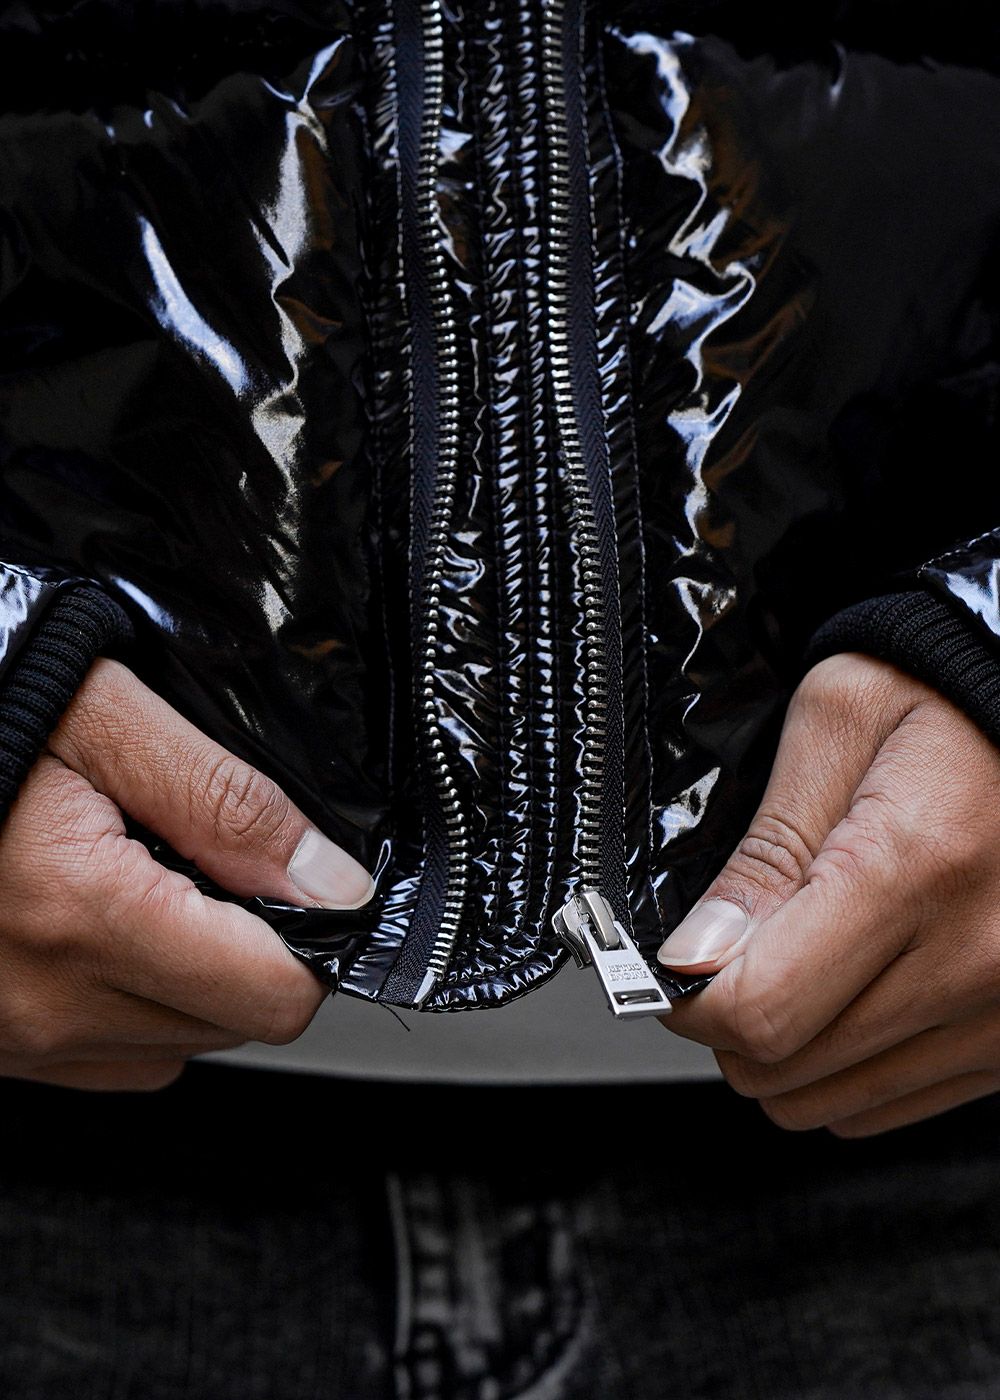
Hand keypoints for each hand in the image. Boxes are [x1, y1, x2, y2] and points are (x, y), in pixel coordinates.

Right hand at [0, 659, 372, 1090]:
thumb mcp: (106, 718)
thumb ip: (226, 802)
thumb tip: (330, 881)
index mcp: (83, 916)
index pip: (275, 995)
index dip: (314, 934)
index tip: (301, 876)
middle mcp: (43, 1004)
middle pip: (234, 1025)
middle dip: (252, 947)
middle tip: (205, 859)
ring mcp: (10, 1039)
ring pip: (175, 1044)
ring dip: (191, 975)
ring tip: (146, 882)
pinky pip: (107, 1053)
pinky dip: (129, 997)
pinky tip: (102, 922)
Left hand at [656, 652, 999, 1136]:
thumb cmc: (942, 700)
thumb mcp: (834, 730)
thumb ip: (763, 853)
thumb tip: (695, 956)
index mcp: (916, 867)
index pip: (765, 1009)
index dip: (690, 1000)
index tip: (672, 970)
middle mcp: (978, 956)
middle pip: (790, 1069)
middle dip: (729, 1021)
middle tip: (731, 954)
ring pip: (836, 1102)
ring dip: (789, 1049)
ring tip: (798, 963)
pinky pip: (897, 1101)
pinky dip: (850, 1063)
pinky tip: (852, 988)